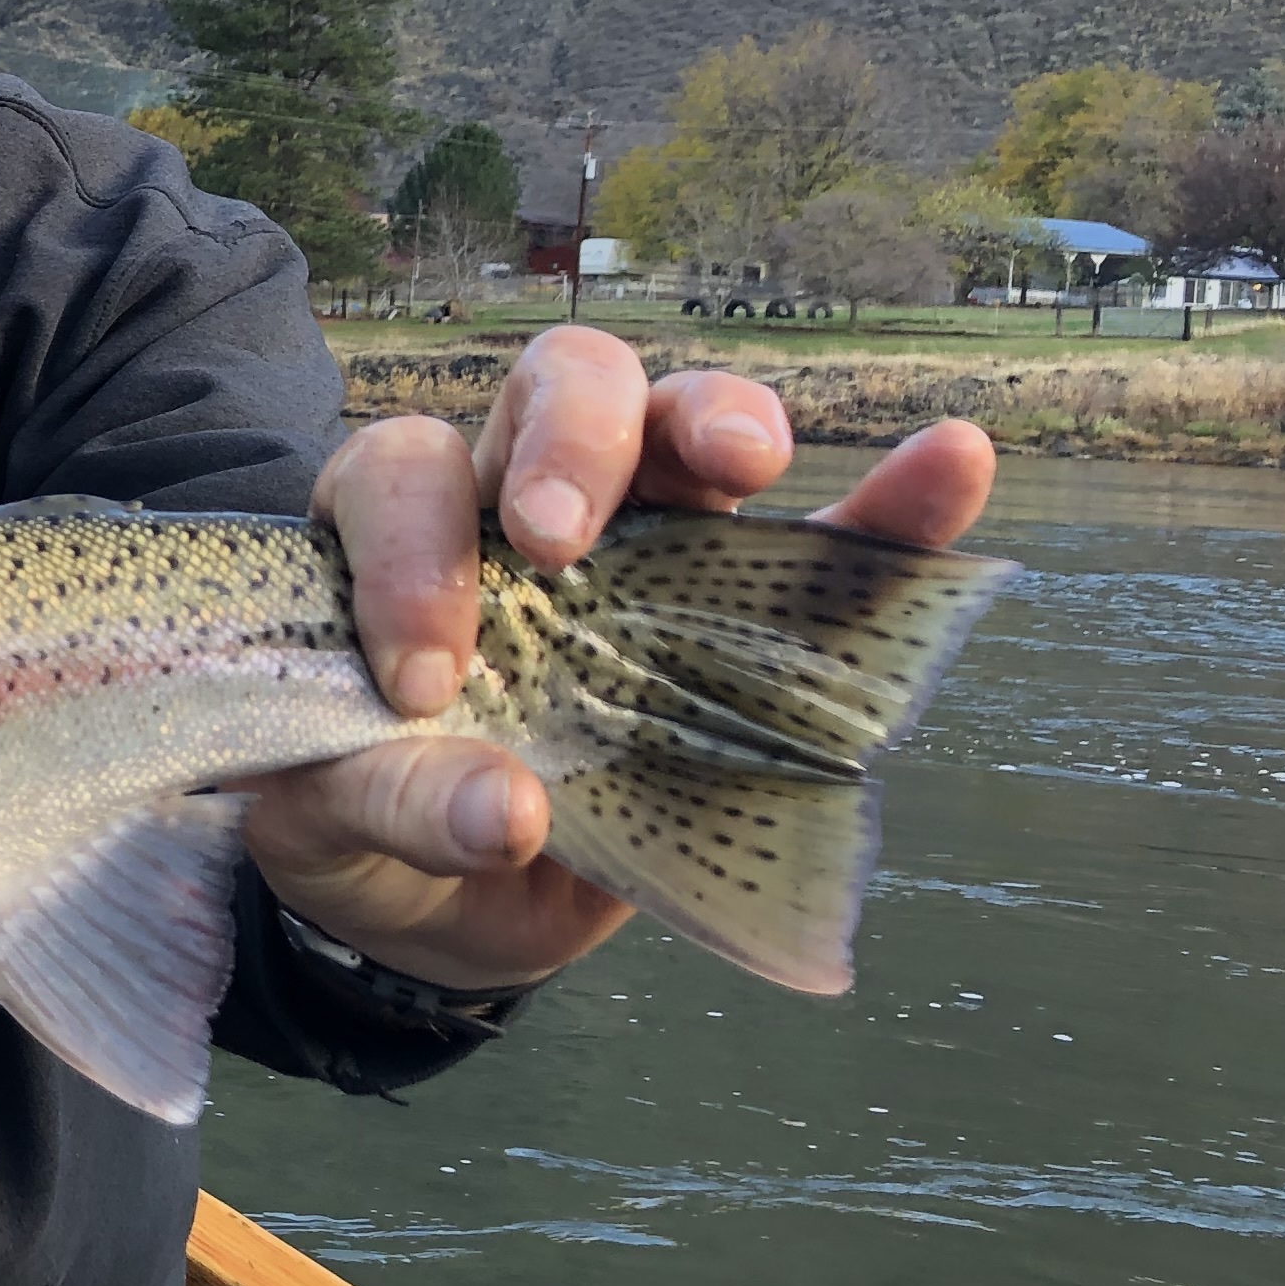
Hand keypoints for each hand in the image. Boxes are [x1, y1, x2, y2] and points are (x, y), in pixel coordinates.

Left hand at [241, 325, 997, 989]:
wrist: (447, 898)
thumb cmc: (369, 822)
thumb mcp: (333, 822)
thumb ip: (396, 804)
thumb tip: (509, 813)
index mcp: (394, 535)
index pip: (401, 475)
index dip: (408, 555)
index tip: (423, 682)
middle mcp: (516, 508)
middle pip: (554, 387)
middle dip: (573, 432)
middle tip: (561, 536)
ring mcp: (639, 552)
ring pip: (686, 426)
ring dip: (721, 421)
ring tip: (747, 463)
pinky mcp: (738, 621)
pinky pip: (829, 545)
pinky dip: (893, 506)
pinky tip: (951, 462)